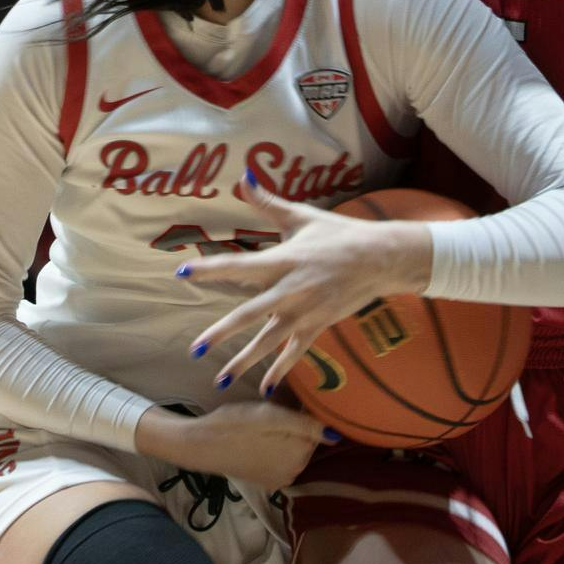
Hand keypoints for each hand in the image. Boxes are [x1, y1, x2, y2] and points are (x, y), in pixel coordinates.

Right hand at [136, 400, 324, 492]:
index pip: (314, 428)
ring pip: (292, 449)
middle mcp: (294, 473)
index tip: (284, 404)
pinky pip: (279, 460)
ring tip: (261, 425)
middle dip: (293, 427)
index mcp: (299, 456)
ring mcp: (280, 479)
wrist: (202, 444)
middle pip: (304, 441)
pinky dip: (273, 448)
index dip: (300, 413)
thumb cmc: (237, 424)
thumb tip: (337, 436)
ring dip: (283, 437)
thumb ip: (307, 426)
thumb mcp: (273, 416)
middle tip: (268, 414)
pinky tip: (257, 439)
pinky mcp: (266, 481)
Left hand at [181, 179, 430, 393]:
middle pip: (250, 314)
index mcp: (284, 260)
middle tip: (196, 348)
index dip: (210, 268)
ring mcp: (305, 312)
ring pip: (269, 341)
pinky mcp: (318, 325)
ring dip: (245, 361)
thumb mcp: (302, 216)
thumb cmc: (338, 234)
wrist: (380, 259)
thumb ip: (268, 202)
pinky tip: (264, 388)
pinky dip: (280, 369)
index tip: (182, 272)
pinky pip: (295, 352)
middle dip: (222, 333)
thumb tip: (243, 176)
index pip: (239, 265)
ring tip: (220, 379)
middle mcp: (291, 290)